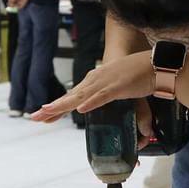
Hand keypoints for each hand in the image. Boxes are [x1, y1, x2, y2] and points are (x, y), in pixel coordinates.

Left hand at [32, 51, 155, 122]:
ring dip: (63, 106)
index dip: (57, 106)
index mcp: (95, 82)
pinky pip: (102, 97)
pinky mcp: (117, 86)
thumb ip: (123, 109)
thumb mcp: (125, 93)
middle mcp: (95, 81)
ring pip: (80, 97)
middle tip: (34, 117)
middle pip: (70, 97)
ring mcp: (105, 83)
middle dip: (52, 108)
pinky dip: (91, 103)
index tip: (43, 115)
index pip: (72, 97)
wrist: (154, 61)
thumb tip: (125, 126)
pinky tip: (80, 109)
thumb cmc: (140, 75)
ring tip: (47, 112)